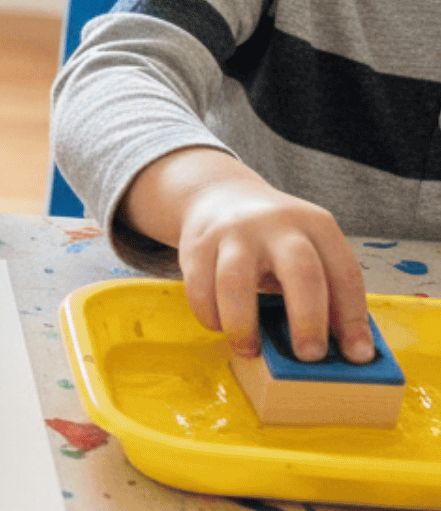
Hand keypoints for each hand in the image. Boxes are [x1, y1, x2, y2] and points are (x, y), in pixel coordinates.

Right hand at [175, 176, 373, 363]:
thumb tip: (338, 349)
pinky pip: (199, 288)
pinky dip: (209, 315)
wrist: (220, 197)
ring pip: (235, 281)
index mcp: (317, 226)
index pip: (344, 274)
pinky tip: (219, 325)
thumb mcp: (308, 248)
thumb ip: (323, 289)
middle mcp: (277, 225)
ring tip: (250, 350)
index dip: (353, 318)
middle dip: (308, 320)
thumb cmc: (273, 239)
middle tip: (309, 356)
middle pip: (300, 271)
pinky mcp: (197, 245)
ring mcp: (233, 233)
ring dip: (243, 325)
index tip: (357, 355)